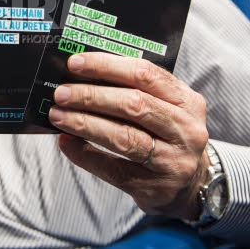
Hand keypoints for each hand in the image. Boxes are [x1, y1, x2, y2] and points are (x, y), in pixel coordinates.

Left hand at [48, 52, 209, 219]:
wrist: (191, 185)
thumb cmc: (168, 137)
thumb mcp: (166, 109)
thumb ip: (134, 91)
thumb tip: (82, 77)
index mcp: (187, 101)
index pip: (145, 74)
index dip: (107, 66)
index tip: (76, 63)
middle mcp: (185, 129)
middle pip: (133, 104)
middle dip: (91, 96)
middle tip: (62, 93)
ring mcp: (173, 160)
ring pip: (124, 137)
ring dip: (85, 123)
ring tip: (59, 116)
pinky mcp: (155, 186)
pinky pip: (114, 168)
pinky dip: (85, 154)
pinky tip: (67, 142)